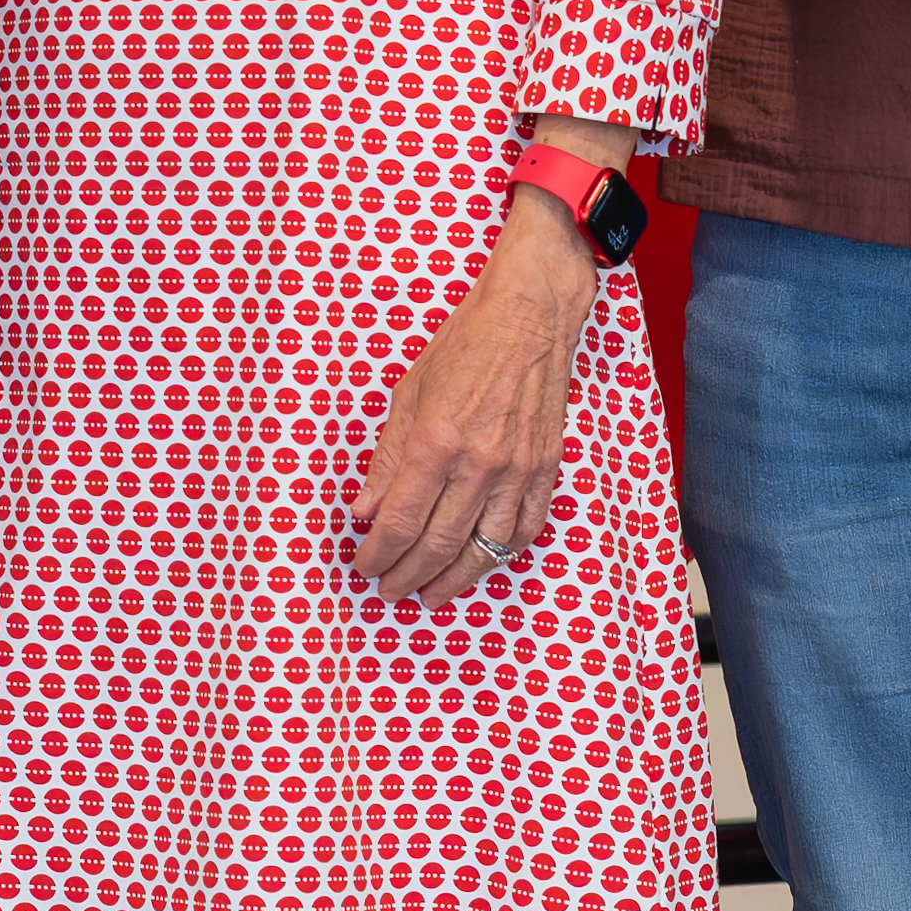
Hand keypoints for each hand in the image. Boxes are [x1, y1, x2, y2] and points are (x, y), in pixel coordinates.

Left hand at [360, 189, 593, 600]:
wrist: (530, 316)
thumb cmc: (465, 345)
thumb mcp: (409, 392)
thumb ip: (387, 459)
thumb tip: (365, 509)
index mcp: (436, 441)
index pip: (401, 521)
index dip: (379, 554)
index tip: (365, 566)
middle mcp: (478, 463)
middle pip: (439, 544)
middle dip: (408, 576)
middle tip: (390, 592)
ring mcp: (518, 470)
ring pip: (483, 549)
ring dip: (453, 580)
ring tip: (430, 594)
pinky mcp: (546, 469)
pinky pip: (524, 530)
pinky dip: (500, 556)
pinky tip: (480, 564)